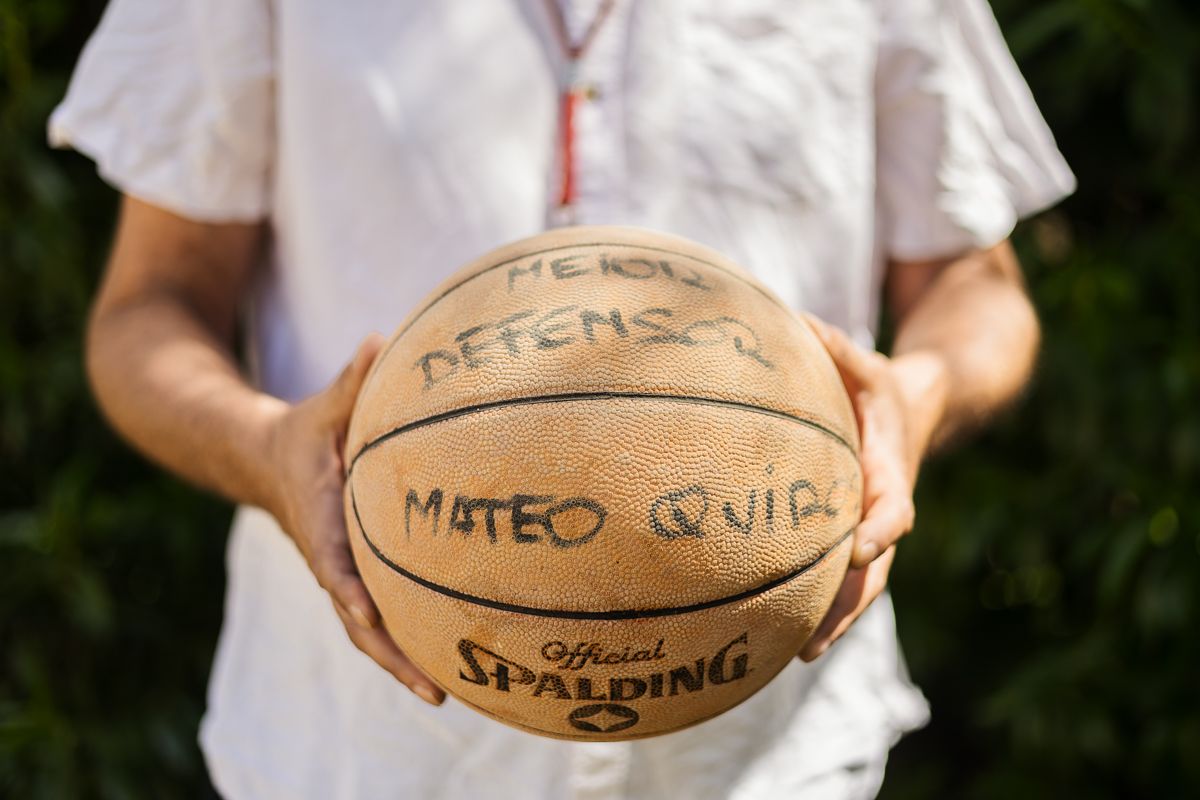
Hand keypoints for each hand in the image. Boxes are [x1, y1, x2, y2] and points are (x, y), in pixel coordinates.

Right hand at [264, 334, 444, 705]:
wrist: (265, 463)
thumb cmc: (304, 433)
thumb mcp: (322, 407)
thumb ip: (351, 381)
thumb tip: (380, 339)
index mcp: (318, 516)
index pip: (330, 556)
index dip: (347, 584)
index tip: (367, 609)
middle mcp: (328, 556)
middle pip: (355, 615)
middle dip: (389, 651)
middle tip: (432, 688)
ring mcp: (340, 573)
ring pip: (366, 627)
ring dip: (399, 660)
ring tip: (443, 694)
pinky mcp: (355, 577)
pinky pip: (380, 615)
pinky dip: (404, 640)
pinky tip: (445, 661)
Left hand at [799, 317, 946, 660]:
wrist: (920, 410)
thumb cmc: (883, 387)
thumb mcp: (868, 364)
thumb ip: (837, 347)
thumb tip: (794, 321)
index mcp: (892, 472)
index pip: (893, 509)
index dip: (880, 530)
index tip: (860, 549)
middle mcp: (884, 511)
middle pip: (875, 571)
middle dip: (850, 607)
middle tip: (815, 643)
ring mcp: (869, 530)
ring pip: (858, 586)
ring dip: (833, 621)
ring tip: (796, 657)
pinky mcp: (851, 537)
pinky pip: (837, 576)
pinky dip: (817, 604)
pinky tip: (777, 634)